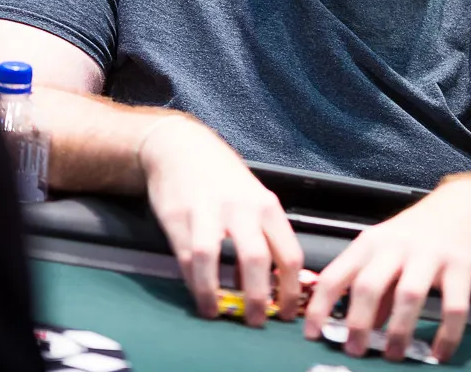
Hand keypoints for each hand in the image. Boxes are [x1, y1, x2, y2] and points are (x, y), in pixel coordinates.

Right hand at [139, 116, 302, 326]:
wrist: (181, 148)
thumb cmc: (224, 180)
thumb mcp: (254, 200)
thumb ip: (265, 237)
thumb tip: (276, 285)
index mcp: (267, 206)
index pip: (289, 254)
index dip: (291, 291)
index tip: (288, 315)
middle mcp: (241, 208)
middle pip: (256, 259)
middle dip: (259, 298)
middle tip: (257, 323)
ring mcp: (208, 211)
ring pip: (212, 259)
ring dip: (214, 293)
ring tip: (217, 314)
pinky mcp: (179, 217)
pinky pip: (185, 257)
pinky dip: (193, 282)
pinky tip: (199, 296)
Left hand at [303, 175, 470, 362]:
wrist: (465, 203)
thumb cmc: (418, 231)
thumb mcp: (386, 252)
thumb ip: (375, 289)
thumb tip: (362, 328)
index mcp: (369, 243)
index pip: (335, 275)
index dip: (320, 306)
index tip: (312, 334)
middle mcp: (395, 246)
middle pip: (368, 285)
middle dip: (358, 323)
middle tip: (354, 352)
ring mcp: (429, 254)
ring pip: (408, 295)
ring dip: (398, 330)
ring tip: (393, 356)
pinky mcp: (461, 265)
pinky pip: (453, 306)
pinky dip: (447, 334)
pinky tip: (440, 354)